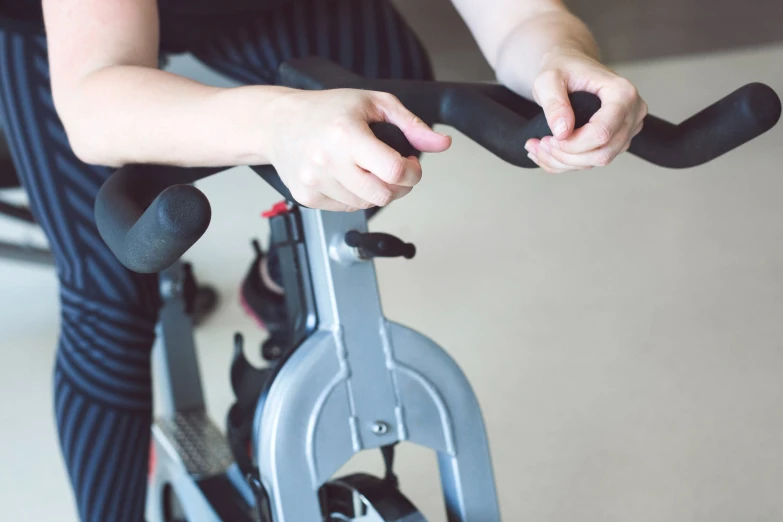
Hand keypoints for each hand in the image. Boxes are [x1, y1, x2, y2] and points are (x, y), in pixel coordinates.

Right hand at [267, 88, 450, 210]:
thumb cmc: (326, 109)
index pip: (394, 170)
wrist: (278, 122)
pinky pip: (346, 208)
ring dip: (376, 191)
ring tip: (367, 169)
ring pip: (366, 205)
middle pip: (384, 195)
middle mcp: (328, 160)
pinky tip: (347, 176)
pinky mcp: (307, 197)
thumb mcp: (373, 103)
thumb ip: (411, 125)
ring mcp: (315, 182)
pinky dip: (355, 197)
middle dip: (400, 186)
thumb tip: (441, 144)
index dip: (413, 172)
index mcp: (347, 135)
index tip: (411, 164)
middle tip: (395, 170)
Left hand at [524, 49, 647, 172]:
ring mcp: (627, 129)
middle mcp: (632, 112)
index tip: (550, 138)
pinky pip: (592, 162)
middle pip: (602, 154)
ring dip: (563, 161)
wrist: (569, 66)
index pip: (602, 133)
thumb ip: (554, 104)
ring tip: (538, 146)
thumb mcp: (548, 80)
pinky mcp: (617, 141)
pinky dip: (566, 162)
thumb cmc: (562, 68)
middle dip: (566, 156)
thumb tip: (563, 131)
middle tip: (541, 144)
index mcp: (622, 93)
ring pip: (596, 161)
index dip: (573, 144)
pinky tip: (547, 152)